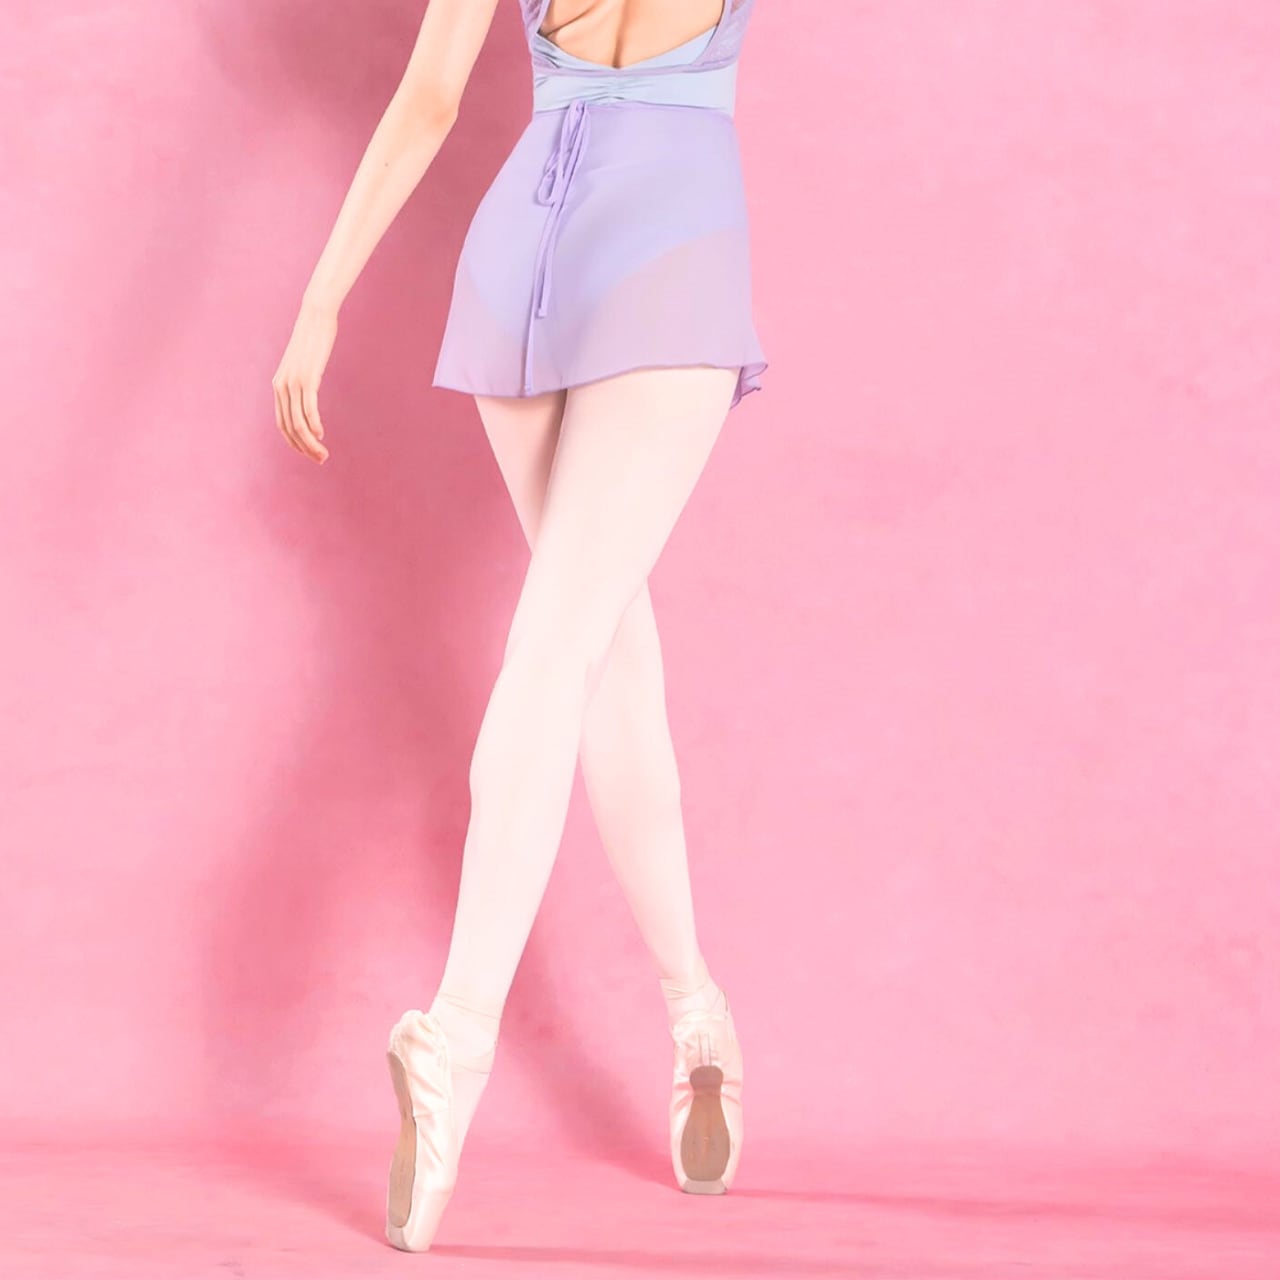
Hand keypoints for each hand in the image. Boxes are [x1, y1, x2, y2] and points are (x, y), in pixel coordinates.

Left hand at [272, 299, 337, 463]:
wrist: (315, 316)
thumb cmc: (313, 339)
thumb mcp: (304, 364)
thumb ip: (303, 380)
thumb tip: (310, 393)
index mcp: (279, 386)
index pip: (283, 424)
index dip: (295, 443)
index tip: (310, 453)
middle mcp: (282, 386)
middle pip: (290, 428)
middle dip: (305, 448)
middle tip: (320, 459)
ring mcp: (293, 382)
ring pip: (299, 423)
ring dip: (311, 442)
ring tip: (324, 453)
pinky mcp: (307, 378)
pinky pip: (308, 409)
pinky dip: (315, 425)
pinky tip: (321, 433)